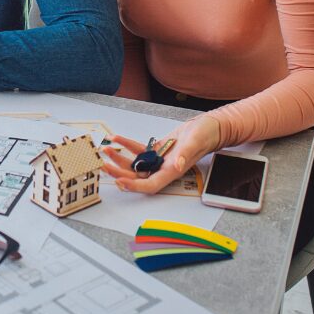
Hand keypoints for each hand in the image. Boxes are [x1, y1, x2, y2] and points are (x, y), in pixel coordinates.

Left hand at [101, 114, 220, 192]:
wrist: (209, 127)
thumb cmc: (205, 134)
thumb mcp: (196, 141)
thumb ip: (186, 154)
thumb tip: (177, 166)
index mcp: (173, 171)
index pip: (151, 184)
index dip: (135, 186)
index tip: (120, 182)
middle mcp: (164, 168)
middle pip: (138, 177)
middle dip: (120, 174)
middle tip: (104, 166)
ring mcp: (160, 160)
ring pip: (136, 165)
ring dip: (120, 160)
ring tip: (107, 151)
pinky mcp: (158, 151)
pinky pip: (139, 151)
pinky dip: (127, 146)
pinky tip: (117, 139)